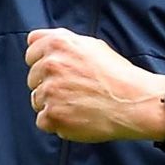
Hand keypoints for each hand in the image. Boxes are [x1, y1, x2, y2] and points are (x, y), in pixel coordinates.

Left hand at [24, 27, 164, 142]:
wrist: (133, 101)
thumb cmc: (117, 74)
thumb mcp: (91, 45)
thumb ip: (62, 41)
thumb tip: (38, 42)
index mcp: (58, 44)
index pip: (31, 51)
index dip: (43, 62)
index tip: (57, 71)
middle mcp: (50, 64)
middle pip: (32, 78)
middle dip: (48, 84)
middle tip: (73, 90)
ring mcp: (50, 91)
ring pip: (37, 100)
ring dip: (52, 104)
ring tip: (78, 104)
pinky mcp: (53, 115)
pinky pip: (42, 120)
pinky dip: (56, 122)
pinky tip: (76, 116)